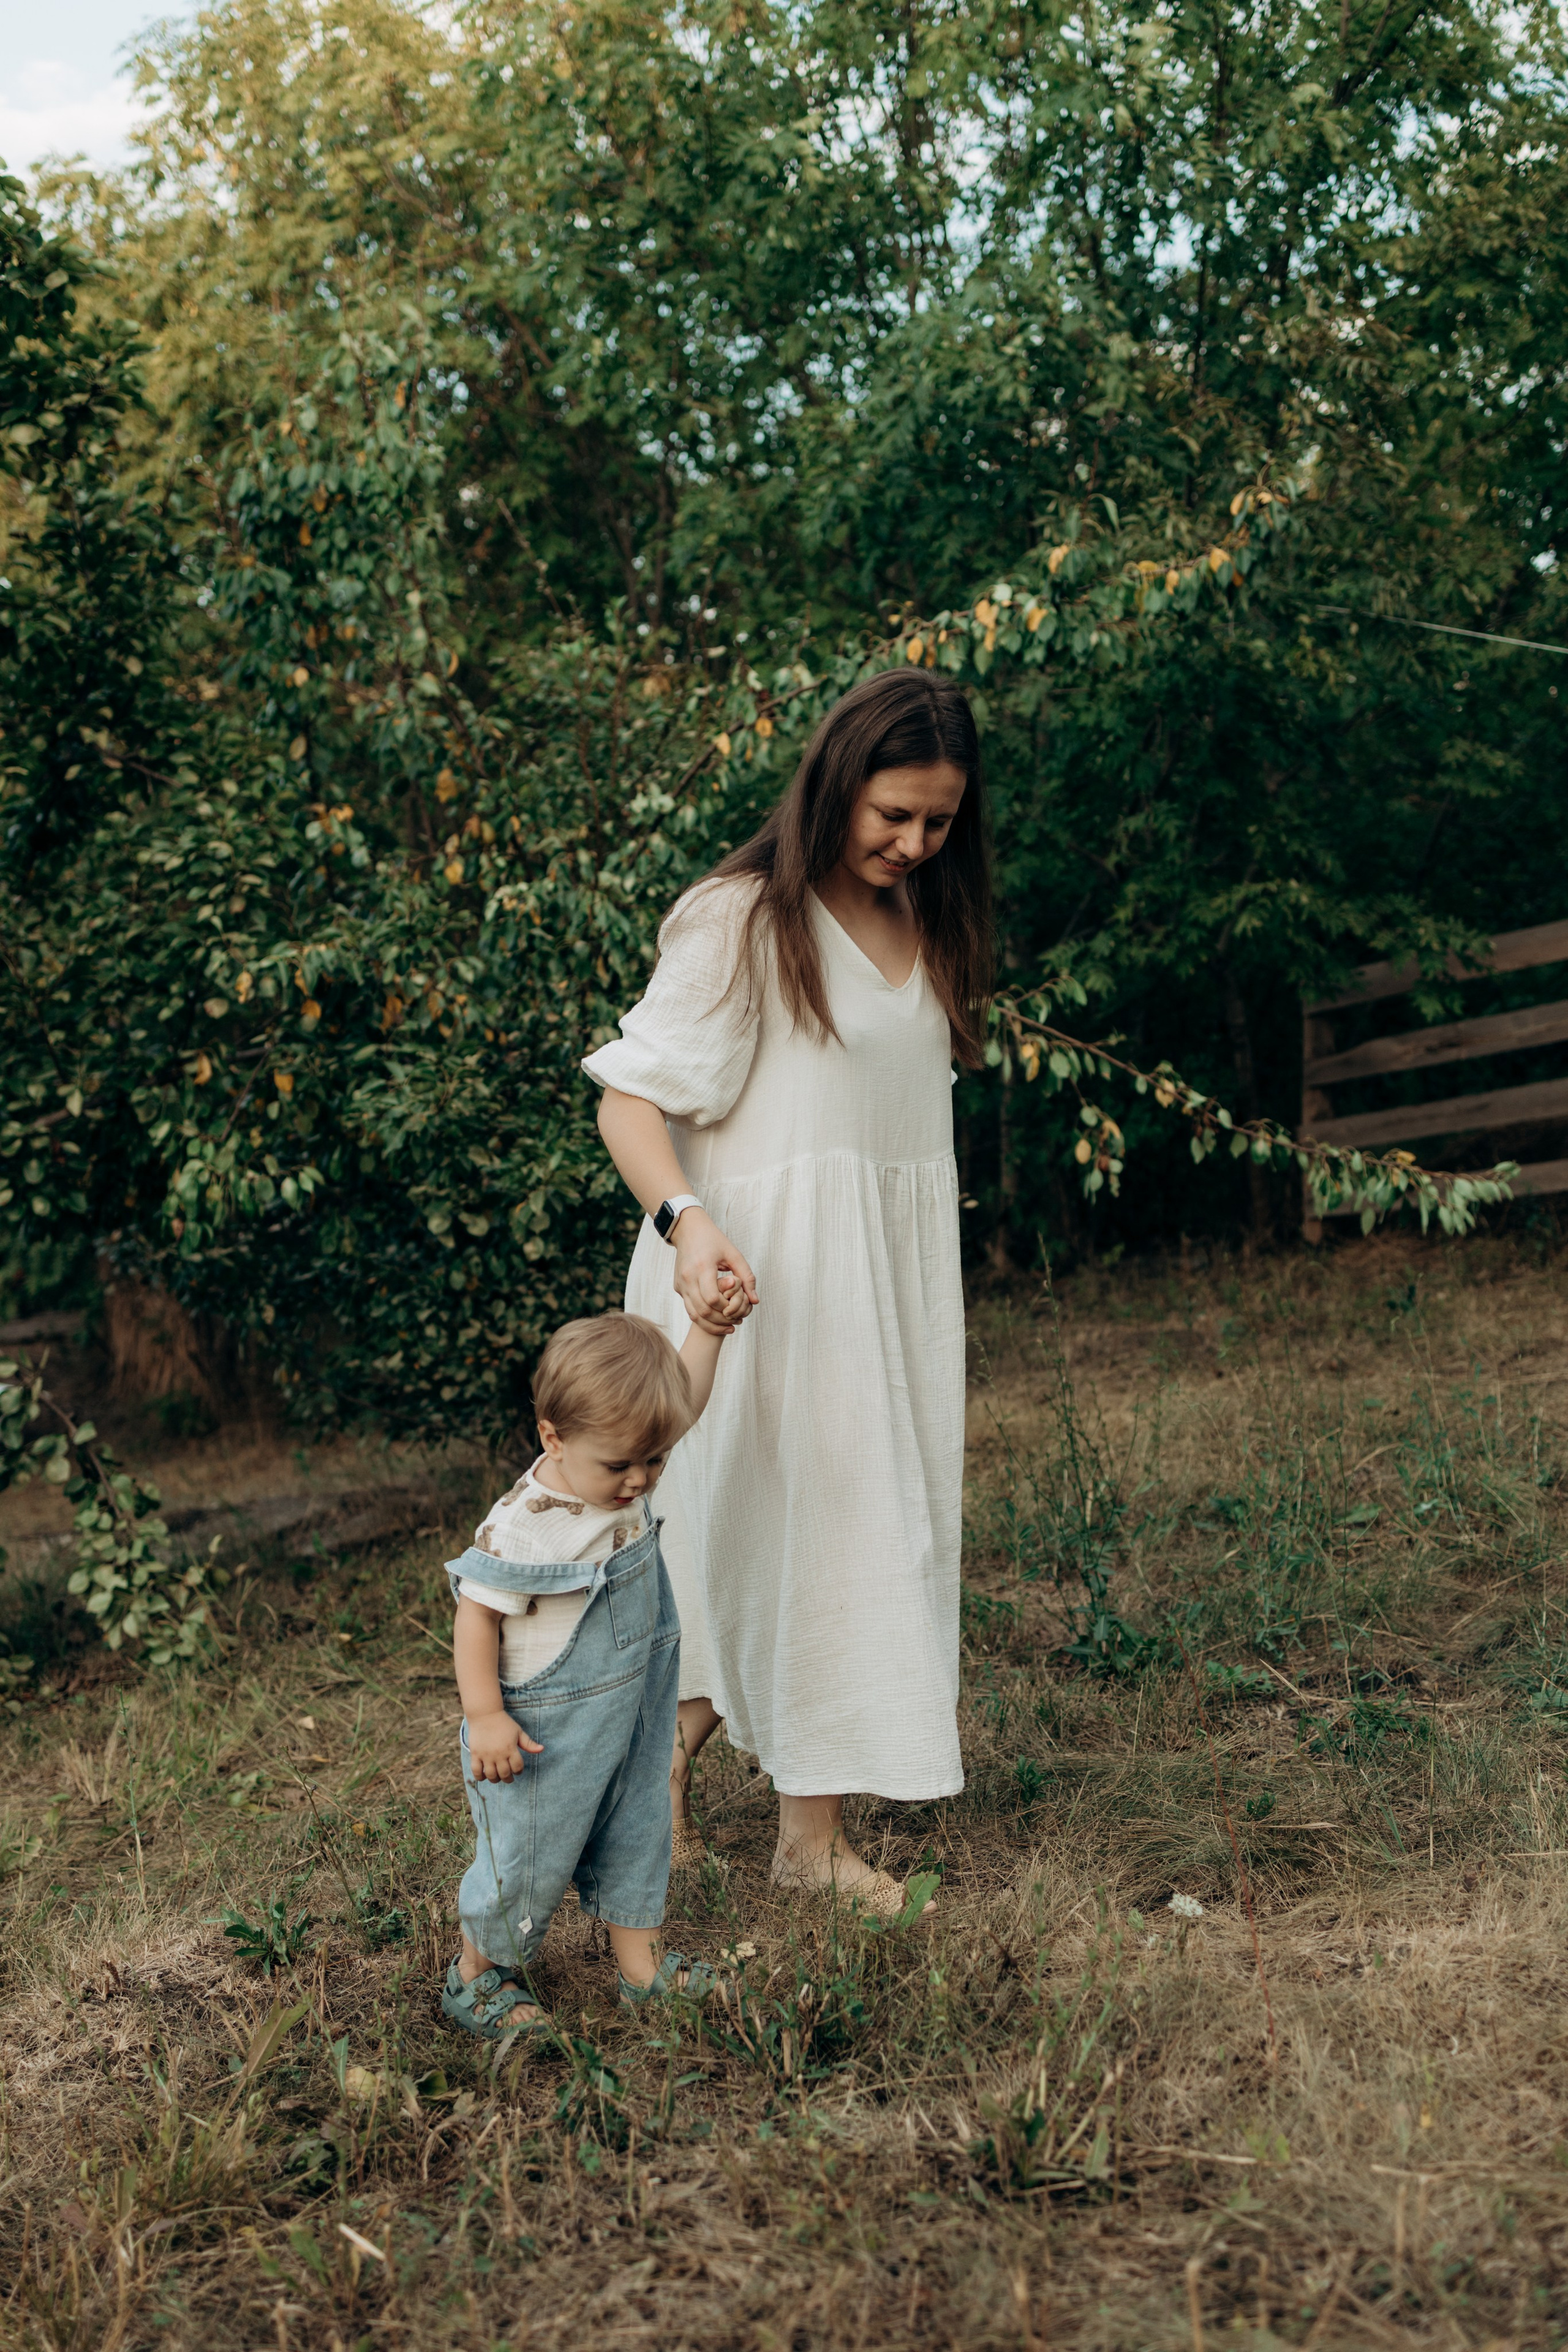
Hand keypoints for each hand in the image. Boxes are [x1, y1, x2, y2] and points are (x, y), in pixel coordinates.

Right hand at [467, 1709, 542, 1783]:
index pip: (517, 1767)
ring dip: (495, 1779)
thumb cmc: (504, 1723)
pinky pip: (476, 1771)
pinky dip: (479, 1777)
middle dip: (508, 1779)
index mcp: (511, 1748)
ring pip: (491, 1775)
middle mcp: (498, 1753)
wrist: (485, 1714)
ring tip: (497, 1777)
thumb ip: (529, 1743)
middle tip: (508, 1778)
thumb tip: (542, 1749)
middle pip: (505, 1774)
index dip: (519, 1771)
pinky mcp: (475, 1754)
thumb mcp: (518, 1732)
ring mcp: (486, 1755)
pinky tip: (483, 1776)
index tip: (517, 1770)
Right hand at [673, 1208, 757, 1336]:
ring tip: (728, 1326)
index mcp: (702, 1267)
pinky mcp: (678, 1287)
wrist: (688, 1230)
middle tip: (736, 1323)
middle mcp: (688, 1278)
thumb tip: (755, 1300)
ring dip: (711, 1324)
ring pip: (693, 1314)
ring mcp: (680, 1284)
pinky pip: (689, 1308)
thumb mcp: (734, 1254)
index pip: (713, 1299)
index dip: (727, 1308)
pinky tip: (717, 1317)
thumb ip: (746, 1277)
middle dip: (721, 1321)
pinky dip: (703, 1317)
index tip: (738, 1309)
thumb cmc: (714, 1240)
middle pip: (703, 1311)